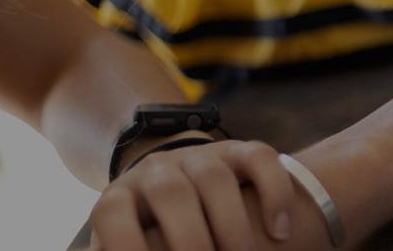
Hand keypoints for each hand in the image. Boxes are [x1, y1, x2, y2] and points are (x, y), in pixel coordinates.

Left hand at [87, 139, 295, 250]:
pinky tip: (279, 233)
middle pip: (170, 193)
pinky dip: (274, 195)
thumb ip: (117, 249)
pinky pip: (261, 159)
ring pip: (215, 177)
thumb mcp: (130, 239)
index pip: (113, 211)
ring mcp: (203, 156)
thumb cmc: (151, 233)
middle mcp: (160, 170)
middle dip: (190, 240)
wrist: (180, 182)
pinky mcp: (241, 151)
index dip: (125, 242)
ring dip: (232, 226)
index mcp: (123, 195)